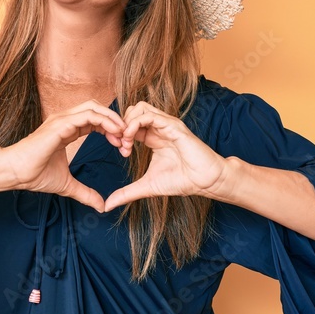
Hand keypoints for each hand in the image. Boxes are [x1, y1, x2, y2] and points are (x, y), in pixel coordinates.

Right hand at [0, 100, 125, 212]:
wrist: (16, 173)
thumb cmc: (35, 175)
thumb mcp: (67, 185)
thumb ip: (85, 193)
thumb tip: (101, 207)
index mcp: (66, 129)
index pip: (94, 120)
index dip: (110, 130)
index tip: (121, 145)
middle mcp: (65, 120)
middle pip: (97, 108)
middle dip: (114, 121)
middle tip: (126, 138)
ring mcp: (62, 119)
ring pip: (94, 107)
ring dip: (112, 119)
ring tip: (124, 134)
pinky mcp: (61, 124)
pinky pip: (89, 115)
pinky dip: (105, 121)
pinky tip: (115, 133)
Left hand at [104, 101, 227, 211]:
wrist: (206, 181)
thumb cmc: (182, 181)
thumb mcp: (147, 187)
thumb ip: (127, 193)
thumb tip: (108, 205)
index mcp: (154, 137)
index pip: (131, 124)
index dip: (121, 134)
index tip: (121, 151)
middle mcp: (160, 128)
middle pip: (132, 110)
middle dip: (121, 125)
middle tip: (121, 145)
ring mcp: (167, 125)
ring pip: (139, 108)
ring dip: (127, 123)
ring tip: (126, 141)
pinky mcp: (174, 126)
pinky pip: (149, 115)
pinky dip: (135, 124)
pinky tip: (131, 139)